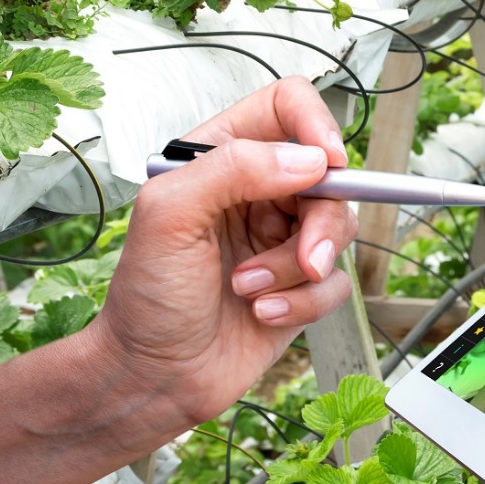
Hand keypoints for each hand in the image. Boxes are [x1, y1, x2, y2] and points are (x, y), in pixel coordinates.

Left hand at [89, 77, 359, 428]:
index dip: (315, 124)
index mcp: (220, 158)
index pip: (286, 106)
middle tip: (305, 256)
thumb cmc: (145, 299)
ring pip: (339, 228)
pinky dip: (305, 302)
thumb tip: (308, 159)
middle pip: (329, 174)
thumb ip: (233, 169)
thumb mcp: (169, 216)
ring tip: (252, 290)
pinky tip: (264, 313)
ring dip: (299, 267)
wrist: (151, 377)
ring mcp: (281, 237)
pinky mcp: (301, 284)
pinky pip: (337, 281)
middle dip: (320, 222)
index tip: (326, 162)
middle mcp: (257, 191)